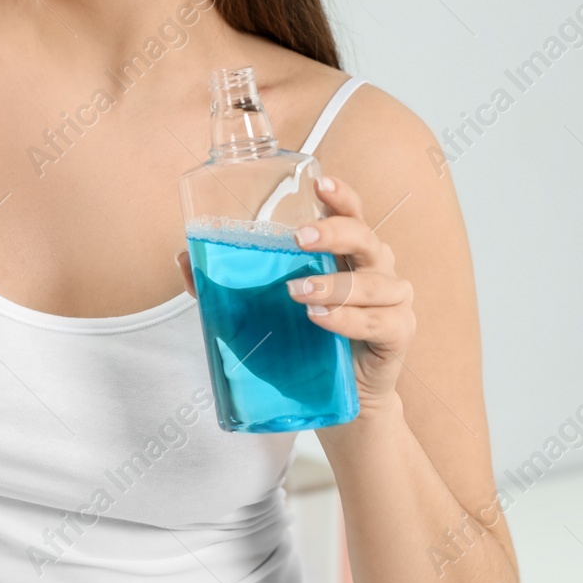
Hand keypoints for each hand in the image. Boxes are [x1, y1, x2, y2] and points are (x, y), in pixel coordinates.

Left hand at [173, 174, 414, 423]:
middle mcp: (376, 266)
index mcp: (347, 251)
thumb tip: (182, 257)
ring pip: (372, 282)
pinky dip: (350, 319)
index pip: (350, 212)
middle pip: (365, 237)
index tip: (319, 183)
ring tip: (299, 293)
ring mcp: (393, 299)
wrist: (344, 399)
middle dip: (334, 234)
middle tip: (301, 239)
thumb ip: (227, 284)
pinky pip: (380, 321)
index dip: (340, 195)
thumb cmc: (306, 341)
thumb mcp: (262, 309)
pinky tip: (323, 319)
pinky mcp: (399, 332)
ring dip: (334, 285)